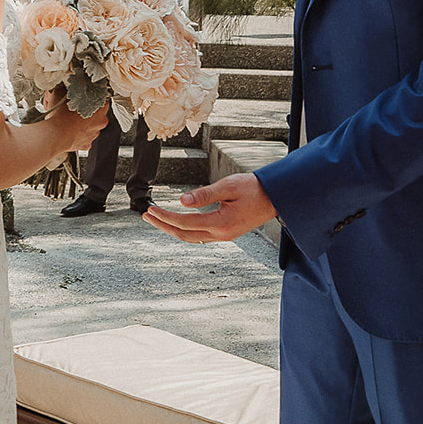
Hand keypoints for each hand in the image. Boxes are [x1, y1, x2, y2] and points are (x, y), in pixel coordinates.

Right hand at [44, 91, 109, 152]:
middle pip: (96, 113)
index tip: (84, 95)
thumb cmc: (61, 114)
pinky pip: (82, 138)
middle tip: (73, 107)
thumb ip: (66, 87)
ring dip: (81, 123)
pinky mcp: (86, 144)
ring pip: (89, 126)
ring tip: (68, 120)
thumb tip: (64, 85)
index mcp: (101, 106)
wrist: (55, 134)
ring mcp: (94, 134)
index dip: (91, 95)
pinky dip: (76, 135)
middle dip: (86, 110)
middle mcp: (101, 121)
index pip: (102, 97)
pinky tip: (68, 130)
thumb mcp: (60, 91)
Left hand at [143, 173, 276, 242]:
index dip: (166, 217)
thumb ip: (204, 194)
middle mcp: (222, 234)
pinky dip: (185, 230)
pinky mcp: (227, 233)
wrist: (275, 197)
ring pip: (192, 237)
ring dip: (172, 229)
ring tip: (156, 219)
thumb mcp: (228, 186)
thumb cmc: (254, 188)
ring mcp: (225, 236)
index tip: (151, 210)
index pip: (185, 223)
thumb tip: (182, 200)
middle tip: (146, 216)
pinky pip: (200, 235)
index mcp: (222, 223)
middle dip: (164, 225)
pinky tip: (176, 222)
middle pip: (184, 235)